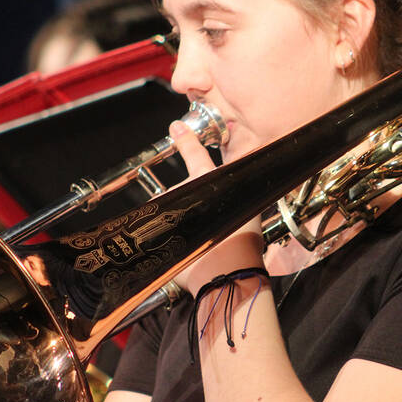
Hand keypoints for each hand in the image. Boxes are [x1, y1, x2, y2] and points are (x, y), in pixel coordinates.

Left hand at [167, 120, 263, 297]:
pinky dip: (169, 241)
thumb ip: (239, 190)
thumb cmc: (241, 244)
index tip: (176, 127)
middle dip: (192, 210)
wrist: (227, 274)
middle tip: (210, 230)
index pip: (196, 154)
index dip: (186, 139)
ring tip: (201, 246)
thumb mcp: (247, 208)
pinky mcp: (155, 233)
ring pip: (171, 214)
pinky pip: (160, 234)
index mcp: (206, 181)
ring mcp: (167, 212)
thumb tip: (244, 176)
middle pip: (183, 194)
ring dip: (180, 226)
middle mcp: (183, 192)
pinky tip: (187, 252)